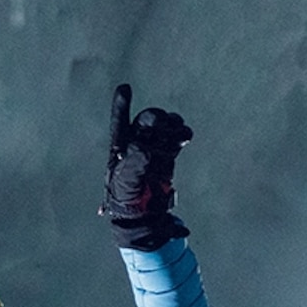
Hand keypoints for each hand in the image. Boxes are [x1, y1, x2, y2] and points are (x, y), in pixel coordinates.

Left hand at [102, 83, 191, 249]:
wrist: (144, 219)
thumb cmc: (127, 202)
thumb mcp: (127, 182)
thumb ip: (135, 163)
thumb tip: (146, 147)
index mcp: (119, 148)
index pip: (120, 122)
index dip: (122, 105)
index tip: (124, 87)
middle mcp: (135, 145)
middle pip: (146, 121)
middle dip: (156, 119)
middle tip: (165, 123)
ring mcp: (153, 151)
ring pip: (163, 128)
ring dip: (172, 126)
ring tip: (182, 133)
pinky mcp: (167, 158)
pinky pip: (175, 140)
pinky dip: (181, 135)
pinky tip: (186, 137)